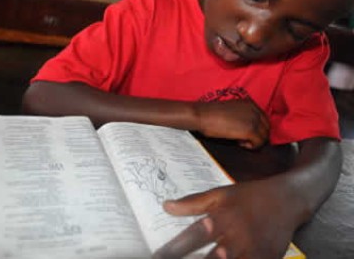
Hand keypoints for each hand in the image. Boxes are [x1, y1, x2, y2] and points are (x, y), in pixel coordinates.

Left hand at [153, 180, 296, 258]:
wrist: (288, 200)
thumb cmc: (250, 196)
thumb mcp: (221, 194)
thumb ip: (193, 202)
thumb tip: (166, 206)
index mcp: (223, 219)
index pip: (193, 238)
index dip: (172, 250)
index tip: (156, 256)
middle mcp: (238, 239)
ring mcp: (254, 254)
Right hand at [193, 98, 269, 148]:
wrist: (201, 115)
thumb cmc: (210, 114)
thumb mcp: (230, 111)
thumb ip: (241, 116)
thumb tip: (246, 129)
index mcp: (249, 103)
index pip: (263, 119)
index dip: (257, 129)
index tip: (246, 134)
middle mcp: (254, 109)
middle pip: (266, 127)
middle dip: (257, 136)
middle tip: (244, 140)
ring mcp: (253, 119)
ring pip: (264, 136)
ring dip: (254, 141)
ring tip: (240, 141)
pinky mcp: (250, 130)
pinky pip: (258, 142)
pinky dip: (251, 146)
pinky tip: (240, 143)